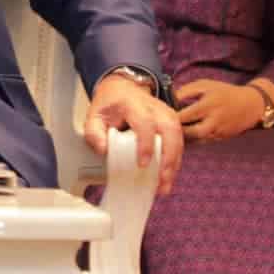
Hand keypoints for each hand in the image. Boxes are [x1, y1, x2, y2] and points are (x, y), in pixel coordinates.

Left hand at [85, 73, 184, 195]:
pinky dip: (175, 161)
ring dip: (174, 163)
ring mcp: (167, 114)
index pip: (145, 124)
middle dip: (168, 158)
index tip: (142, 165)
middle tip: (162, 180)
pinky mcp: (173, 123)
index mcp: (134, 104)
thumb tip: (104, 150)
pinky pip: (179, 142)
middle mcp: (155, 108)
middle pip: (170, 131)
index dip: (146, 145)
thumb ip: (93, 133)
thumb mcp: (94, 115)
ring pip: (178, 138)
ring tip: (165, 184)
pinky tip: (168, 176)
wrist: (122, 88)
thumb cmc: (110, 104)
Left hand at [175, 79, 266, 142]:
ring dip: (184, 137)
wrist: (250, 105)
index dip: (171, 117)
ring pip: (196, 140)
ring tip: (173, 131)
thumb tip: (168, 99)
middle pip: (191, 132)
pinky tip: (184, 135)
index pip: (185, 115)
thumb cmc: (224, 92)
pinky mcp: (221, 138)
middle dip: (177, 130)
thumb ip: (185, 91)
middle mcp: (214, 120)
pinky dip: (192, 140)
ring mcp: (218, 131)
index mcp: (208, 104)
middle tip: (166, 126)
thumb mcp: (205, 85)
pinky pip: (203, 142)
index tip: (161, 115)